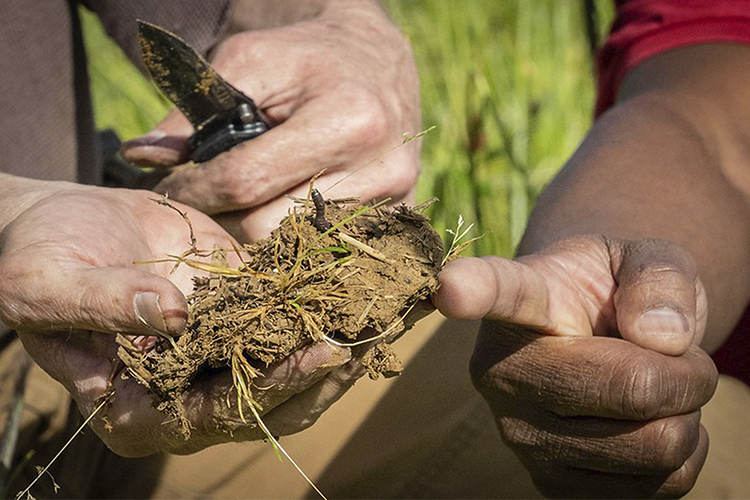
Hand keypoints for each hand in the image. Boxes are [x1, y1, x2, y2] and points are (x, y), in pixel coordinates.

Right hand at [0, 183, 358, 455]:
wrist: (55, 224)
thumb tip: (170, 316)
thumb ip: (102, 305)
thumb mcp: (44, 283)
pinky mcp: (237, 307)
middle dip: (325, 372)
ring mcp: (218, 349)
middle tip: (375, 336)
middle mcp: (187, 389)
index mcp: (137, 408)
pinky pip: (286, 312)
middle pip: (271, 398)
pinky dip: (323, 300)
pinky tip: (364, 280)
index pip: (215, 414)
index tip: (322, 356)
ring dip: (338, 340)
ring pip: (289, 360)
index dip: (271, 389)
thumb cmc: (34, 260)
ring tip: (388, 311)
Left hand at [122, 3, 419, 241]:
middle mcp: (382, 168)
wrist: (378, 63)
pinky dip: (294, 240)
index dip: (196, 191)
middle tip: (202, 207)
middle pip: (271, 228)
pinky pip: (328, 249)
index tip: (170, 190)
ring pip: (297, 249)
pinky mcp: (398, 217)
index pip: (248, 181)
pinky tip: (277, 217)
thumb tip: (143, 158)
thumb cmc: (308, 58)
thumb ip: (193, 110)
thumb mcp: (249, 61)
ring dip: (256, 236)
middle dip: (223, 222)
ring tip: (238, 211)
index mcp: (347, 120)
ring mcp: (396, 200)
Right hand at [433, 236, 718, 497]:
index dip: (472, 289)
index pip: (496, 291)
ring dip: (687, 415)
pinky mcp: (549, 483)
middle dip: (689, 373)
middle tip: (675, 353)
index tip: (448, 287)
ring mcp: (519, 435)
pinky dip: (683, 457)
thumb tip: (662, 338)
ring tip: (652, 386)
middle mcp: (501, 371)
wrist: (593, 343)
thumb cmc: (612, 291)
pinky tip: (645, 423)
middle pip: (633, 389)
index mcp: (519, 298)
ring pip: (656, 448)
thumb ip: (659, 276)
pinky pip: (659, 487)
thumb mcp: (639, 257)